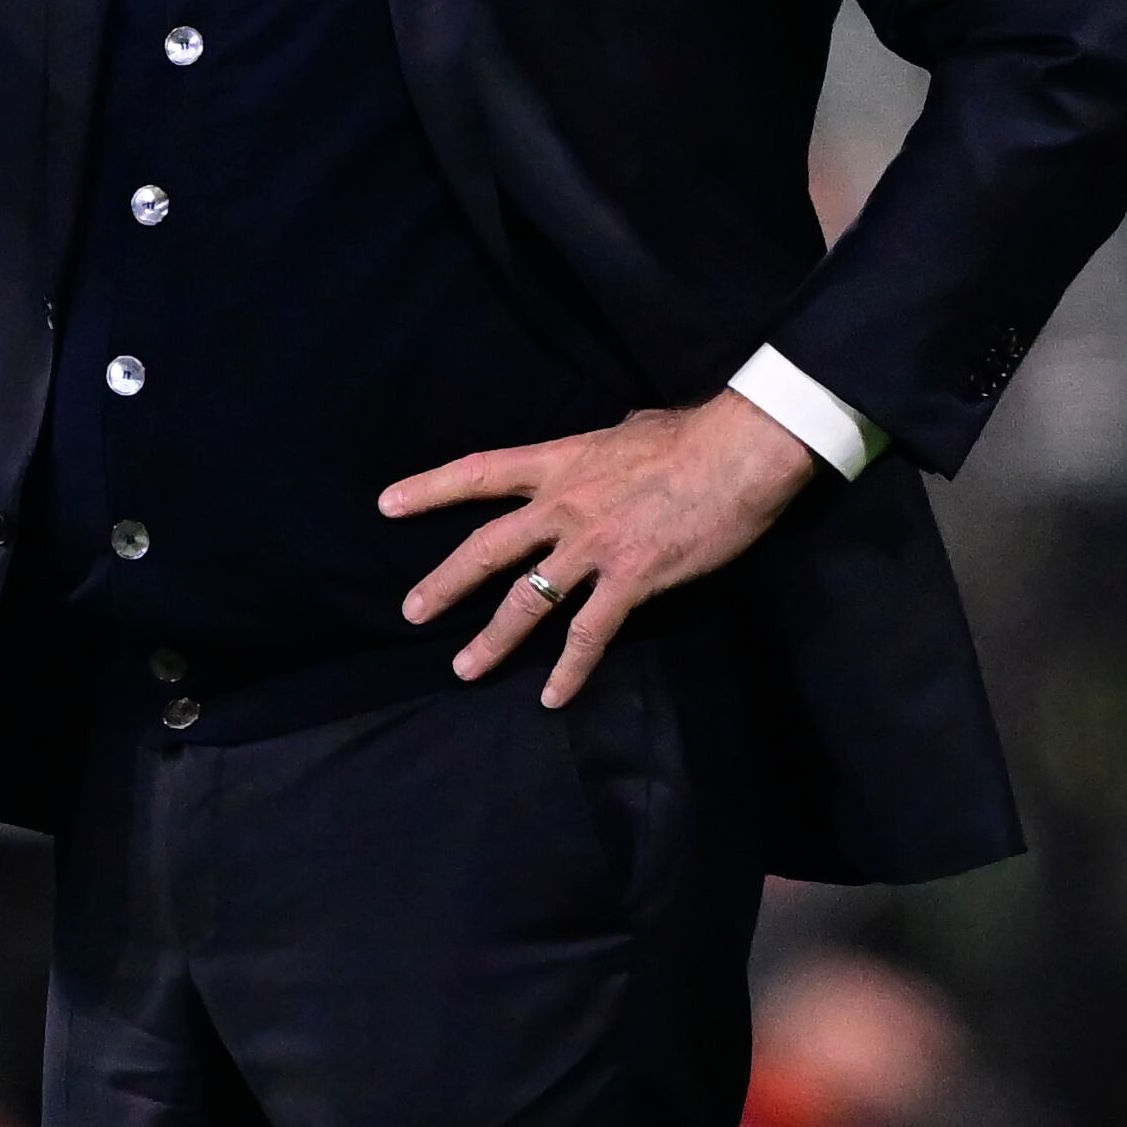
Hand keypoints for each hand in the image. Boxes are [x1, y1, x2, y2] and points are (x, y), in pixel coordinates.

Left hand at [382, 390, 822, 703]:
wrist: (740, 453)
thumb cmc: (691, 435)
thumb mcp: (629, 429)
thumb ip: (604, 447)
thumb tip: (612, 441)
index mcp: (559, 464)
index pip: (479, 472)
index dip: (429, 488)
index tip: (386, 504)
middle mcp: (563, 507)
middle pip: (486, 547)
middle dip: (443, 583)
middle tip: (410, 611)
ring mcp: (594, 546)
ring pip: (527, 601)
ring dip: (492, 639)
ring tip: (464, 668)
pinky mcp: (631, 579)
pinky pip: (589, 634)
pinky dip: (568, 670)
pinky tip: (551, 696)